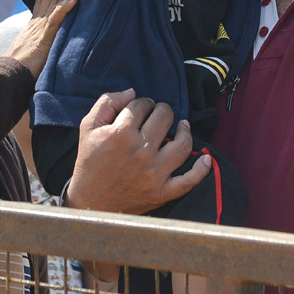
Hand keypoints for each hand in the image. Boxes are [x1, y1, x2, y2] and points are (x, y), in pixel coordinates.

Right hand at [5, 0, 78, 78]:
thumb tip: (42, 34)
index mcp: (35, 19)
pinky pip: (57, 19)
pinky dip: (66, 7)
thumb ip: (38, 36)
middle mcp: (38, 17)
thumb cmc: (21, 65)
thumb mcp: (32, 46)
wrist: (9, 76)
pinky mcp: (46, 37)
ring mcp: (42, 25)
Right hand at [64, 90, 210, 214]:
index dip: (142, 102)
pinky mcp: (162, 192)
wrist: (90, 200)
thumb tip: (132, 92)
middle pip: (163, 118)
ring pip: (182, 145)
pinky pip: (189, 180)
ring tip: (182, 125)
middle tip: (159, 113)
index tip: (140, 107)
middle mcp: (141, 151)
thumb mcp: (88, 127)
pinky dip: (201, 169)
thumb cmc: (89, 161)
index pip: (141, 105)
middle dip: (162, 110)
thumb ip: (107, 103)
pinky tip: (206, 158)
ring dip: (185, 131)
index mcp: (120, 134)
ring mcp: (154, 173)